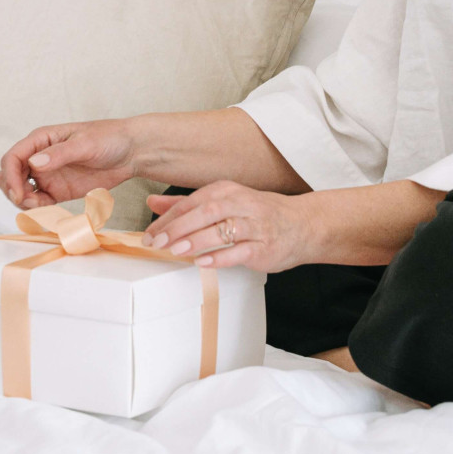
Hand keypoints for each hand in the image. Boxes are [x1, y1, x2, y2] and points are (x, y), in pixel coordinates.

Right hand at [0, 119, 137, 208]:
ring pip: (21, 190)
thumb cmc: (109, 138)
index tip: (19, 193)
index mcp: (41, 139)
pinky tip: (47, 211)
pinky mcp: (58, 191)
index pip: (13, 157)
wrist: (131, 152)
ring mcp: (48, 175)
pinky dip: (37, 209)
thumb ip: (59, 153)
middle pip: (10, 175)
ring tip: (40, 207)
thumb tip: (34, 162)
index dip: (10, 176)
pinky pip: (38, 202)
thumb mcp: (85, 143)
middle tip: (28, 202)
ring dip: (23, 201)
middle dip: (12, 190)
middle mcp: (40, 157)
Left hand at [142, 181, 311, 273]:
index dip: (168, 217)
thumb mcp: (223, 202)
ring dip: (196, 240)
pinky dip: (220, 256)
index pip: (192, 202)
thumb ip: (186, 204)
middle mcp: (240, 203)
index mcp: (226, 191)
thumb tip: (153, 202)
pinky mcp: (264, 245)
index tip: (150, 233)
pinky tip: (203, 262)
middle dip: (178, 227)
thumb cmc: (258, 214)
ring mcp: (254, 224)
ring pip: (222, 228)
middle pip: (205, 212)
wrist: (302, 225)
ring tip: (175, 250)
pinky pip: (240, 251)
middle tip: (157, 242)